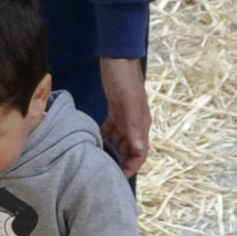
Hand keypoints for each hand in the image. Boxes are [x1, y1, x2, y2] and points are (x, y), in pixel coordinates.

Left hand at [97, 56, 148, 175]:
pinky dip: (105, 137)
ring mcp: (125, 116)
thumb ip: (134, 125)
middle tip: (105, 172)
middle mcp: (135, 123)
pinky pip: (112, 129)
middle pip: (130, 150)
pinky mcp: (116, 110)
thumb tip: (139, 150)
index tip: (119, 177)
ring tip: (98, 160)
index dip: (132, 167)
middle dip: (121, 162)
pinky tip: (95, 142)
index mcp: (141, 124)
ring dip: (112, 151)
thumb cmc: (124, 78)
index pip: (140, 153)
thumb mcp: (128, 102)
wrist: (117, 58)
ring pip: (120, 141)